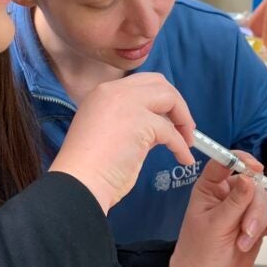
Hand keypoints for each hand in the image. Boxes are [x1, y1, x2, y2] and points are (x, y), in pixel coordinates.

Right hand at [50, 73, 194, 213]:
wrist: (78, 183)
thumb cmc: (89, 168)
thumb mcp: (108, 132)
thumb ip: (131, 122)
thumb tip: (158, 128)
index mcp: (103, 93)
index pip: (142, 83)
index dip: (161, 99)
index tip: (170, 119)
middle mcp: (114, 91)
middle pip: (159, 84)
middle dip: (177, 104)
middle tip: (184, 128)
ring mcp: (127, 103)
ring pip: (170, 99)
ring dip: (184, 120)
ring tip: (187, 142)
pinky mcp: (141, 122)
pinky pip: (172, 131)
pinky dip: (182, 146)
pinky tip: (184, 159)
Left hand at [168, 151, 266, 266]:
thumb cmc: (199, 252)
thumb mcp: (215, 225)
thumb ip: (235, 202)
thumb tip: (249, 178)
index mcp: (210, 188)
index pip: (225, 162)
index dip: (241, 161)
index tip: (255, 169)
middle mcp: (228, 194)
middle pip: (253, 184)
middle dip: (254, 208)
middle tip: (246, 230)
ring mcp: (243, 209)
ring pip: (265, 201)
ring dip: (260, 222)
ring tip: (245, 242)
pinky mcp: (256, 224)